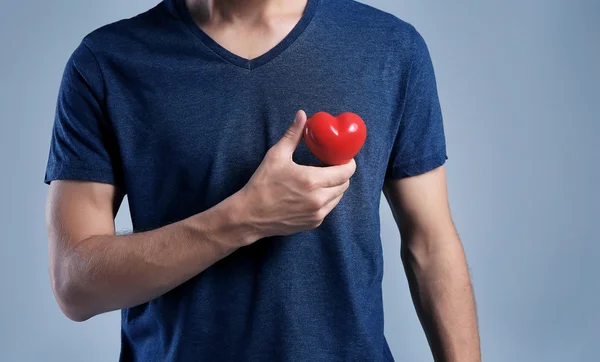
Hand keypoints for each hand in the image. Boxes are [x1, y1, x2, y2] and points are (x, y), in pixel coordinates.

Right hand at [238, 110, 356, 240]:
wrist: (250, 215)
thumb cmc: (262, 184)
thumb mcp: (276, 155)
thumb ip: (293, 134)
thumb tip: (302, 114)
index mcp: (312, 180)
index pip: (346, 172)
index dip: (348, 163)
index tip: (343, 157)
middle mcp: (319, 199)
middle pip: (344, 184)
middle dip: (341, 173)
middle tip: (329, 165)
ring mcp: (317, 213)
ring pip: (338, 197)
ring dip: (334, 186)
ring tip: (319, 178)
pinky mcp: (314, 223)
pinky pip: (328, 208)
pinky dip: (325, 199)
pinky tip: (311, 192)